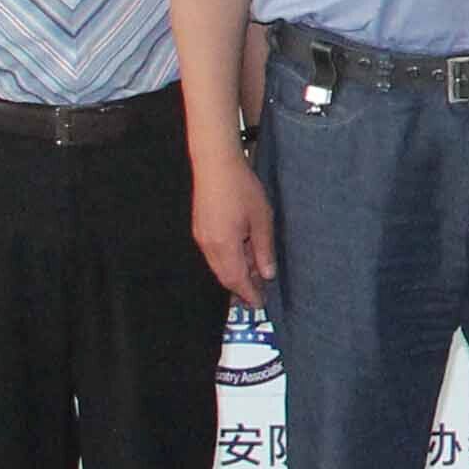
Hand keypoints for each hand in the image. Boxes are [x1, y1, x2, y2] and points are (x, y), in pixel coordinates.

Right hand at [193, 155, 279, 308]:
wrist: (215, 164)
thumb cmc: (241, 188)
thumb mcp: (261, 220)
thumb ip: (263, 250)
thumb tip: (267, 275)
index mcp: (224, 246)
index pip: (237, 280)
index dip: (249, 294)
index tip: (260, 305)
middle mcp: (209, 246)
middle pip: (225, 276)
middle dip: (241, 289)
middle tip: (258, 296)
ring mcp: (202, 237)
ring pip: (219, 266)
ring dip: (235, 275)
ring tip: (254, 277)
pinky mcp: (201, 228)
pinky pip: (215, 255)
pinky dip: (228, 262)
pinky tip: (242, 257)